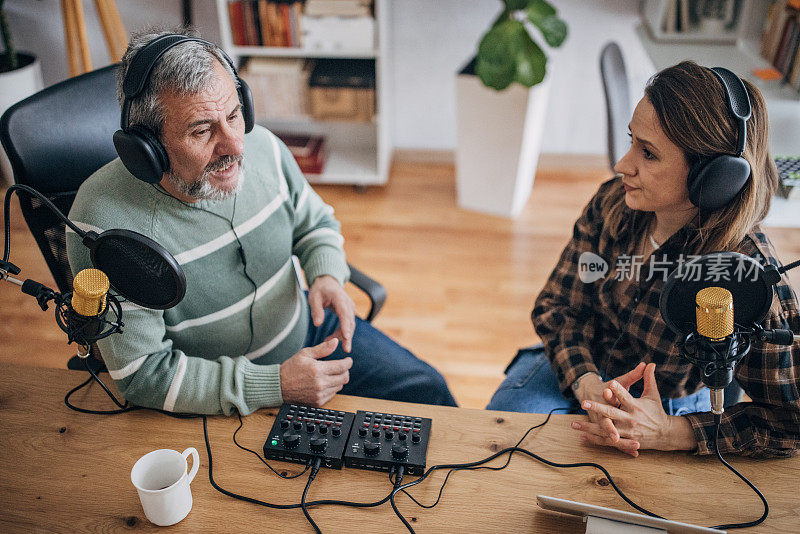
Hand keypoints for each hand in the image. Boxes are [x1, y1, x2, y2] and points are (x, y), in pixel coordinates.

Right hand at [280, 338, 352, 405]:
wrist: (279, 386)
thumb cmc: (291, 368)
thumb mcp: (305, 354)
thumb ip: (322, 348)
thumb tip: (336, 342)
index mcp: (318, 370)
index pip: (342, 367)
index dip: (348, 362)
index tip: (348, 360)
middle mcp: (320, 383)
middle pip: (344, 378)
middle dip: (345, 371)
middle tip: (341, 367)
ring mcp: (319, 394)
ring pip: (340, 386)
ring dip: (339, 380)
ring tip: (331, 374)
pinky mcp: (318, 402)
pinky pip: (332, 394)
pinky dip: (332, 388)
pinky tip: (325, 383)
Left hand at [308, 275, 355, 352]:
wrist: (328, 282)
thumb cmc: (320, 289)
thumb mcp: (314, 297)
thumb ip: (316, 310)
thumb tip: (318, 324)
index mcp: (339, 298)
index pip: (344, 313)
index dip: (345, 326)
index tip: (346, 337)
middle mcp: (348, 304)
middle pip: (350, 322)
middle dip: (348, 336)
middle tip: (346, 349)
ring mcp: (349, 308)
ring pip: (350, 325)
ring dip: (343, 336)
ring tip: (330, 343)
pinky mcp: (348, 313)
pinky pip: (347, 325)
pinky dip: (341, 332)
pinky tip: (332, 338)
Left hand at [572, 363, 695, 455]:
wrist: (665, 434)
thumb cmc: (656, 412)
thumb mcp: (653, 395)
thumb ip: (648, 379)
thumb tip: (650, 363)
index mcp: (636, 406)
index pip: (625, 396)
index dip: (618, 390)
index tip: (610, 383)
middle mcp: (630, 419)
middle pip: (611, 413)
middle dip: (597, 407)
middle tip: (583, 402)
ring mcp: (626, 431)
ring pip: (605, 429)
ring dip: (589, 427)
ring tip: (573, 423)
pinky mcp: (624, 441)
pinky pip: (607, 441)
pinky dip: (595, 439)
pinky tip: (582, 436)